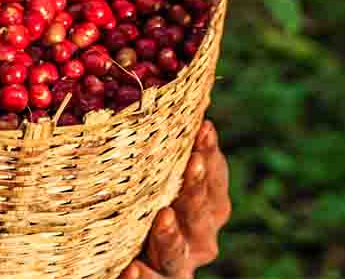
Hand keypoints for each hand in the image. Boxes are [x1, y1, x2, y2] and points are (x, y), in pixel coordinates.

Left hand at [119, 120, 230, 278]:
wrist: (130, 258)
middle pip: (200, 213)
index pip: (214, 175)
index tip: (204, 125)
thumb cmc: (148, 197)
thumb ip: (170, 142)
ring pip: (178, 253)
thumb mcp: (161, 170)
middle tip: (191, 163)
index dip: (210, 152)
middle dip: (196, 187)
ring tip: (162, 217)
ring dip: (171, 235)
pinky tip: (131, 268)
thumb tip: (183, 86)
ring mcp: (180, 264)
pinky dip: (143, 277)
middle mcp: (200, 235)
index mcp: (208, 204)